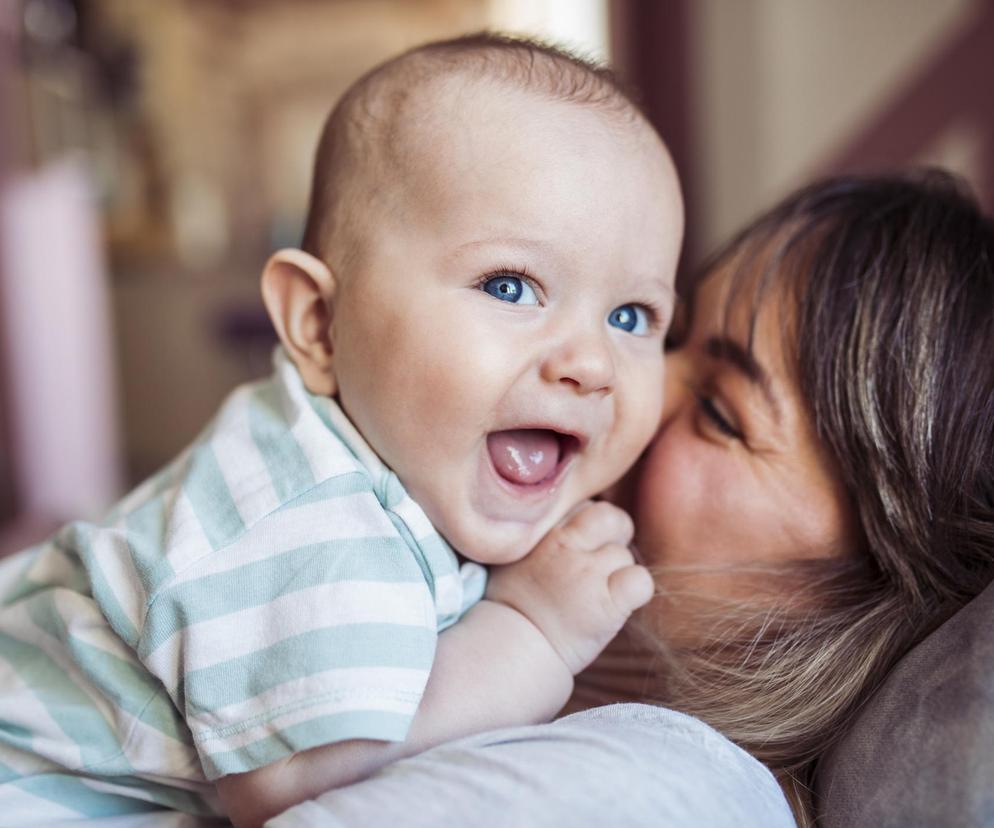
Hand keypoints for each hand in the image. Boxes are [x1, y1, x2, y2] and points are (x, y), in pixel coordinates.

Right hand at [486, 501, 654, 674]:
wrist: (510, 650)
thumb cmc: (512, 604)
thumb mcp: (514, 552)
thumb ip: (544, 531)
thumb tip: (574, 519)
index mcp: (543, 530)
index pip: (584, 505)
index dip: (586, 527)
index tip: (577, 548)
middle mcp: (565, 546)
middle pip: (610, 518)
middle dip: (614, 537)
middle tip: (601, 563)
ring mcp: (587, 574)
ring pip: (625, 554)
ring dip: (618, 572)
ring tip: (596, 594)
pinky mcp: (607, 605)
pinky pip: (641, 582)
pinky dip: (636, 592)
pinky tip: (617, 604)